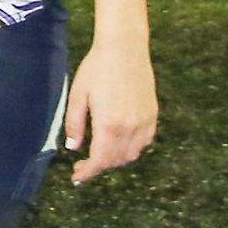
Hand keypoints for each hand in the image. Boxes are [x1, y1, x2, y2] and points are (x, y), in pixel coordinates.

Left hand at [61, 36, 156, 184]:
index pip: (101, 160)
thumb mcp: (78, 95)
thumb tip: (74, 148)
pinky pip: (144, 142)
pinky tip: (118, 143)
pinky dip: (131, 149)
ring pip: (132, 154)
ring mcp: (145, 122)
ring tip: (98, 154)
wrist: (125, 50)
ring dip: (115, 159)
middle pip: (116, 160)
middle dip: (99, 166)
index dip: (88, 172)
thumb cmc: (96, 69)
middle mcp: (131, 127)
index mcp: (109, 123)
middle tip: (83, 164)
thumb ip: (75, 124)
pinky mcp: (153, 115)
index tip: (77, 178)